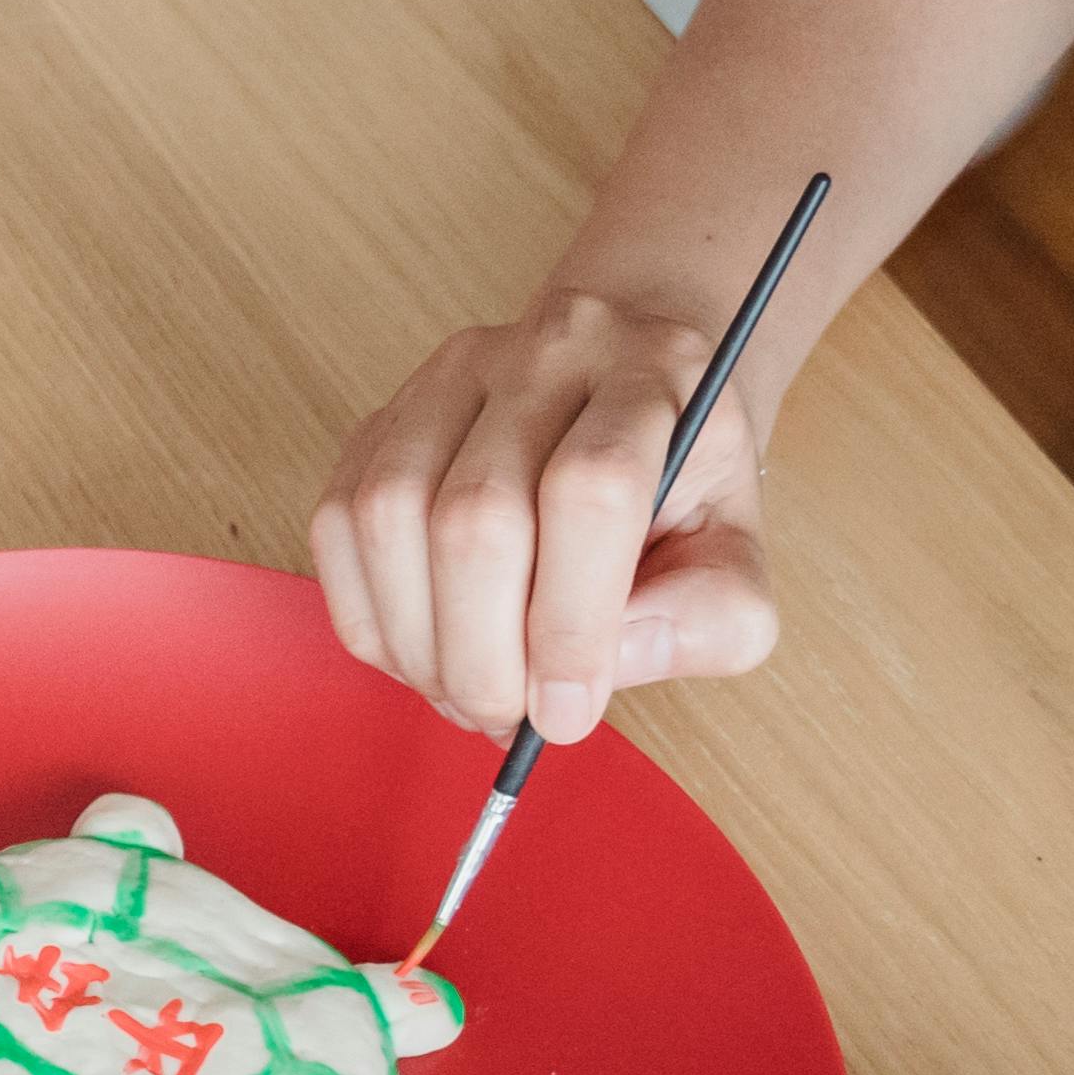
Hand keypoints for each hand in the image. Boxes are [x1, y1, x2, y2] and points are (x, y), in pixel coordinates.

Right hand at [311, 289, 780, 743]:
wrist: (625, 376)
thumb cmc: (679, 477)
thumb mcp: (737, 550)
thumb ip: (710, 619)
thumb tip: (602, 667)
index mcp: (651, 377)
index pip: (592, 492)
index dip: (570, 624)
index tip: (566, 714)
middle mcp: (542, 356)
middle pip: (476, 517)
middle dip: (482, 656)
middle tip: (507, 718)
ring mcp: (447, 381)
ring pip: (389, 519)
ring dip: (418, 642)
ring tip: (466, 690)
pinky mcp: (382, 420)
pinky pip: (337, 526)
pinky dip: (371, 617)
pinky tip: (423, 647)